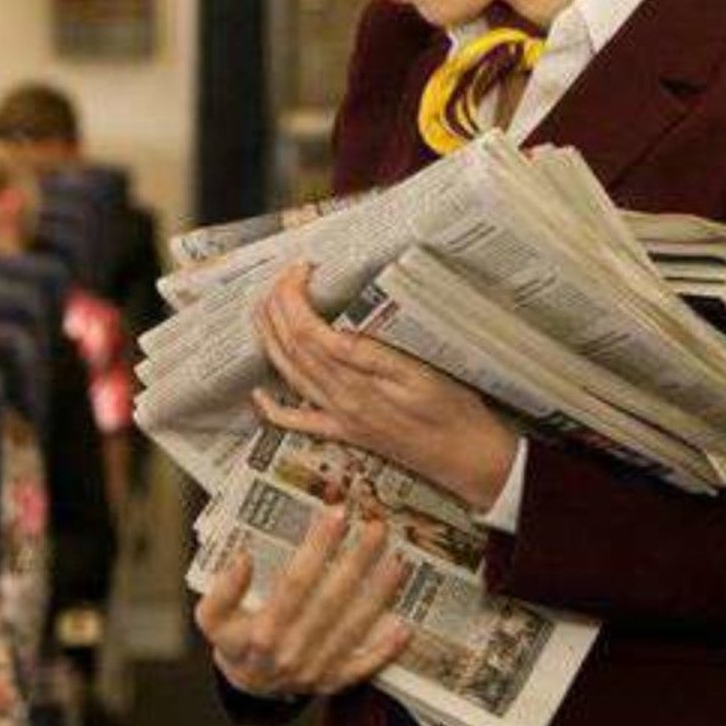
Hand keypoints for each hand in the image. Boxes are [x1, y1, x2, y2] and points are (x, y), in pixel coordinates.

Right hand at [196, 507, 412, 697]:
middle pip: (330, 600)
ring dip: (378, 595)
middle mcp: (290, 652)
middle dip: (356, 561)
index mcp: (260, 633)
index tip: (335, 515)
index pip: (294, 583)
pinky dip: (384, 648)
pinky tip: (404, 625)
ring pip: (352, 629)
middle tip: (377, 528)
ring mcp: (315, 670)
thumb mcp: (211, 618)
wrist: (248, 689)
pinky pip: (364, 666)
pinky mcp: (333, 682)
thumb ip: (223, 590)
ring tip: (397, 562)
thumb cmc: (233, 643)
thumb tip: (242, 557)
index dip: (316, 548)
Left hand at [254, 263, 516, 510]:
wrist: (467, 457)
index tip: (302, 269)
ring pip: (289, 374)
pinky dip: (272, 408)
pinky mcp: (343, 432)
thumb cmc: (453, 409)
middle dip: (278, 307)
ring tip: (264, 309)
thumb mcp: (422, 373)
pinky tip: (258, 394)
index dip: (295, 297)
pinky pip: (297, 421)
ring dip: (270, 339)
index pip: (309, 331)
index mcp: (359, 380)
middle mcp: (340, 399)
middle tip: (282, 277)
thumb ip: (374, 355)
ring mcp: (338, 417)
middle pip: (292, 347)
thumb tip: (336, 332)